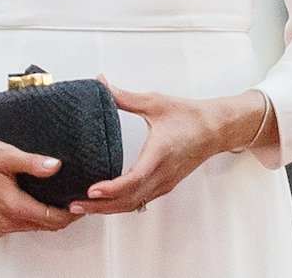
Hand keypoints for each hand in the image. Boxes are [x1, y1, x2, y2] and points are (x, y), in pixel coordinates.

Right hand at [0, 119, 77, 237]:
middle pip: (42, 225)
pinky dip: (29, 216)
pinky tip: (35, 200)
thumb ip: (33, 163)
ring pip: (29, 226)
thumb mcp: (6, 155)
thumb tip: (56, 166)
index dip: (70, 213)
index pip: (50, 219)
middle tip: (74, 199)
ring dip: (45, 217)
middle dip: (61, 216)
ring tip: (59, 198)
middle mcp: (2, 222)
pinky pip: (16, 224)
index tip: (82, 203)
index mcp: (10, 206)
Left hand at [68, 81, 274, 215]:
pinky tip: (105, 201)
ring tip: (83, 206)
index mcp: (160, 154)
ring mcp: (164, 183)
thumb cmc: (189, 115)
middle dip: (99, 206)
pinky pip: (139, 201)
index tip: (91, 190)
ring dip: (107, 209)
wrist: (217, 128)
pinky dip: (120, 205)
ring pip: (132, 205)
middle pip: (128, 200)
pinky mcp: (165, 185)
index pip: (134, 179)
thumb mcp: (155, 102)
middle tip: (73, 205)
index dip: (111, 188)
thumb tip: (101, 83)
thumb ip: (124, 97)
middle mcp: (162, 174)